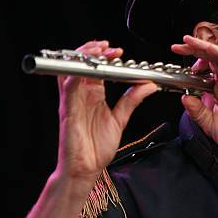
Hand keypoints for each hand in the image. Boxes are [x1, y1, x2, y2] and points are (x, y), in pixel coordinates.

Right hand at [56, 40, 157, 182]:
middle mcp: (80, 96)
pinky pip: (68, 90)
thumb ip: (132, 100)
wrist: (86, 170)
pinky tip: (84, 71)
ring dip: (83, 59)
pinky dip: (75, 77)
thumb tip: (149, 84)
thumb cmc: (96, 147)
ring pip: (71, 72)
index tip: (118, 51)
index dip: (104, 55)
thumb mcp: (120, 119)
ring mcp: (72, 103)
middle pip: (81, 65)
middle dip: (93, 51)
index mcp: (92, 95)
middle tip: (108, 47)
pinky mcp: (67, 113)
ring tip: (97, 50)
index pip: (96, 68)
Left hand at [171, 35, 217, 163]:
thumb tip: (185, 96)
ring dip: (205, 47)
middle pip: (211, 60)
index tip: (177, 62)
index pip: (205, 70)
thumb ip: (196, 110)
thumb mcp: (208, 124)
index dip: (191, 63)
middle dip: (194, 50)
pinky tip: (208, 49)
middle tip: (179, 46)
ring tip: (189, 42)